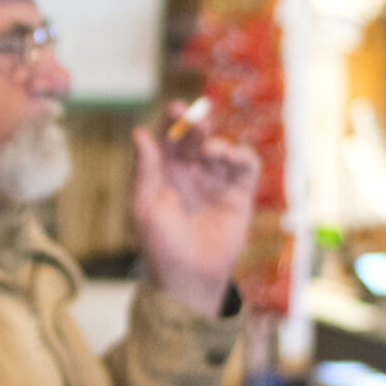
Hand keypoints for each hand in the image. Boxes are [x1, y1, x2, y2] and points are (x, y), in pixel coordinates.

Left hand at [131, 110, 260, 316]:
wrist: (189, 277)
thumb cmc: (161, 245)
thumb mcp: (147, 206)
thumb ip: (147, 170)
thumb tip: (139, 133)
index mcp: (166, 172)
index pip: (170, 137)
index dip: (174, 120)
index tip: (176, 108)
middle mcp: (192, 172)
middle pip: (197, 137)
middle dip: (197, 124)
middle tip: (198, 118)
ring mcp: (217, 182)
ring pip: (222, 148)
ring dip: (219, 141)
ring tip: (212, 151)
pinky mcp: (240, 195)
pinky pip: (246, 167)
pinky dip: (242, 156)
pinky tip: (231, 157)